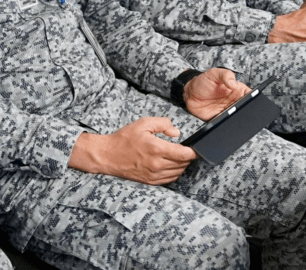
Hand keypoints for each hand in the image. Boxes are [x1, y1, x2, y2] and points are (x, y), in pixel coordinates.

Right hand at [67, 117, 197, 184]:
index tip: (198, 148)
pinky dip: (174, 172)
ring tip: (180, 156)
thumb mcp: (143, 123)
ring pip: (178, 172)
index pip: (184, 154)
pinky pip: (169, 179)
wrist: (108, 155)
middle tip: (188, 149)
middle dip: (188, 157)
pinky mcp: (150, 181)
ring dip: (182, 165)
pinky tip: (172, 165)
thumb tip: (176, 132)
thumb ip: (162, 124)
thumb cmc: (124, 139)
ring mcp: (153, 175)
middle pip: (183, 164)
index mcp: (156, 149)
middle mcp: (156, 164)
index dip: (194, 152)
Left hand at [183, 68, 250, 120]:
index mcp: (236, 89)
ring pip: (237, 116)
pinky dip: (226, 123)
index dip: (253, 98)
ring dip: (237, 117)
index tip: (250, 99)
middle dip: (246, 109)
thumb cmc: (202, 82)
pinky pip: (226, 123)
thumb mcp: (214, 73)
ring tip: (231, 114)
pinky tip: (224, 120)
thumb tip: (233, 83)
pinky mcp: (220, 118)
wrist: (189, 93)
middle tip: (240, 108)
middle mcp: (234, 101)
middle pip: (245, 107)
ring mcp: (227, 110)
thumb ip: (225, 75)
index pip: (250, 94)